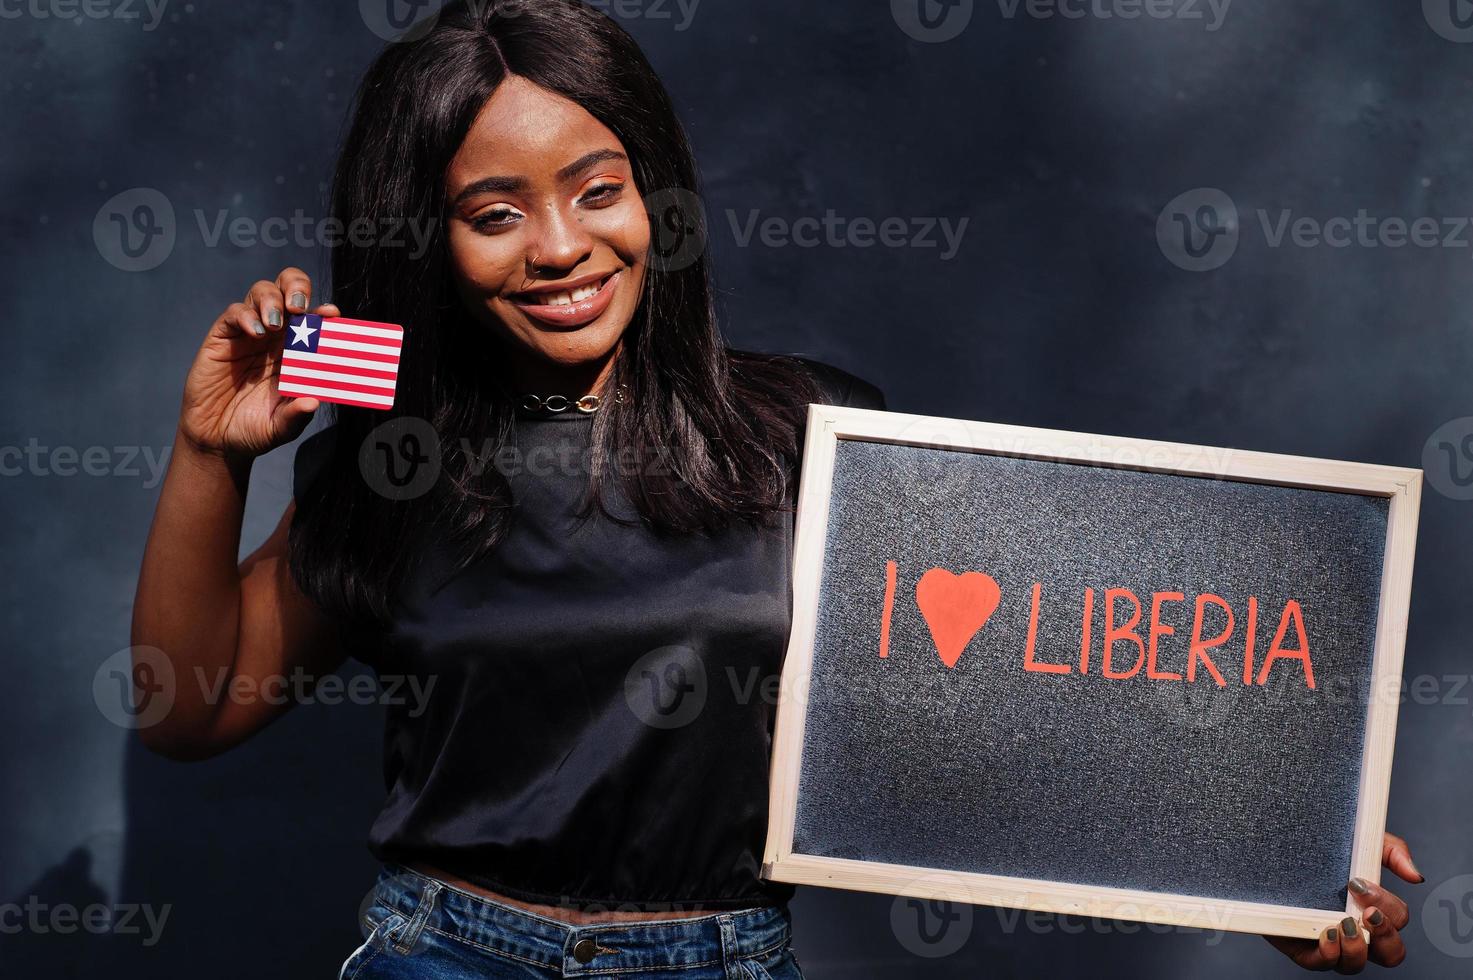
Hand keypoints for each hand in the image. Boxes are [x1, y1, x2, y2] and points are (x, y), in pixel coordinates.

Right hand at [178, 266, 341, 459]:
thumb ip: (296, 415)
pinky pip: (234, 312)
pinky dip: (245, 316)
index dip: (324, 311)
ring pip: (262, 293)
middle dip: (297, 287)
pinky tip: (254, 332)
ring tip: (274, 323)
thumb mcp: (281, 427)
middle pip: (288, 290)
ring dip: (272, 300)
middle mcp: (276, 336)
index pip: (315, 319)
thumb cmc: (255, 429)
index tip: (332, 315)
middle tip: (299, 308)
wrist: (217, 440)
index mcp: (298, 352)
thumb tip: (313, 402)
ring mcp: (249, 333)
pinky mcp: (223, 337)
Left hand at [1265, 832, 1422, 971]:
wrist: (1269, 851)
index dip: (1389, 908)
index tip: (1361, 884)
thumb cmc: (1321, 849)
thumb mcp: (1357, 841)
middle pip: (1391, 953)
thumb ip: (1390, 851)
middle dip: (1386, 935)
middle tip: (1368, 913)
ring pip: (1356, 964)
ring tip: (1344, 923)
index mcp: (1373, 909)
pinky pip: (1321, 964)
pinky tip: (1327, 935)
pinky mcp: (1302, 948)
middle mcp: (1357, 931)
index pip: (1398, 920)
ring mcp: (1331, 943)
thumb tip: (1416, 876)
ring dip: (1357, 948)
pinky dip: (1329, 954)